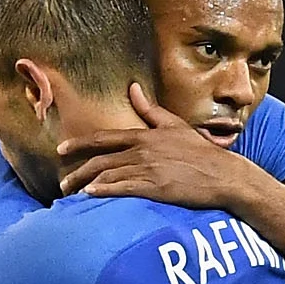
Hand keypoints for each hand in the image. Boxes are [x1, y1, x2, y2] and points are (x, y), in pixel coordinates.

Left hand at [59, 82, 265, 206]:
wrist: (223, 174)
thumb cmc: (200, 151)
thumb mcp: (174, 125)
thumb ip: (149, 110)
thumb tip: (133, 88)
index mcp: (145, 136)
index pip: (103, 138)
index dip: (79, 144)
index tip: (60, 150)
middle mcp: (142, 151)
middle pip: (99, 161)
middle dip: (76, 172)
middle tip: (62, 183)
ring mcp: (148, 170)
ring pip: (107, 176)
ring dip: (85, 185)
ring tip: (71, 194)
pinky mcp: (155, 188)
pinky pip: (122, 189)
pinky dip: (103, 192)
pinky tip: (90, 196)